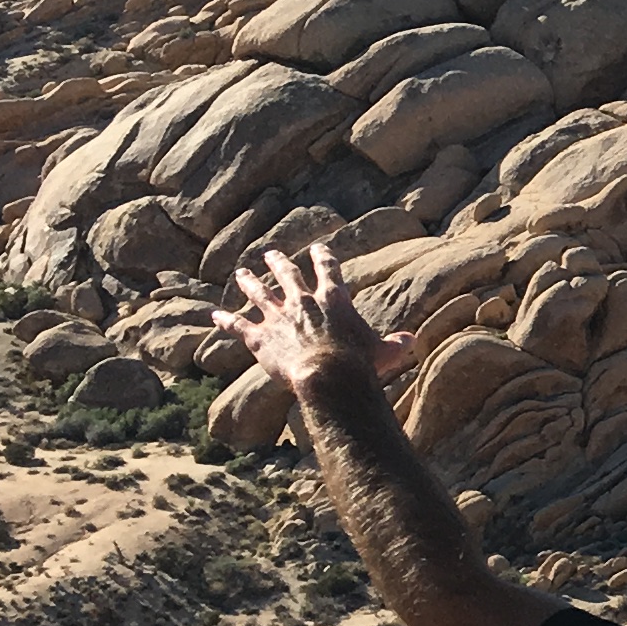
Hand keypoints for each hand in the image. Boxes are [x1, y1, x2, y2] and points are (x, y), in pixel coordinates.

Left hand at [216, 241, 414, 399]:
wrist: (328, 376)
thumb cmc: (359, 363)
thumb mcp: (385, 352)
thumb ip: (397, 343)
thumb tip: (412, 340)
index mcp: (333, 300)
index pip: (329, 270)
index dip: (323, 257)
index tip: (318, 248)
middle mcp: (303, 302)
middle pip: (287, 276)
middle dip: (278, 263)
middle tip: (270, 254)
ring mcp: (277, 318)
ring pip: (258, 294)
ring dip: (249, 283)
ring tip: (241, 273)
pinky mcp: (259, 338)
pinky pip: (238, 326)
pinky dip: (225, 321)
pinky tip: (214, 316)